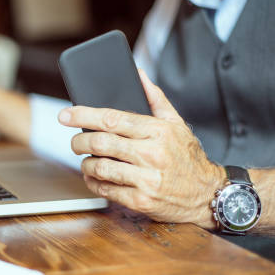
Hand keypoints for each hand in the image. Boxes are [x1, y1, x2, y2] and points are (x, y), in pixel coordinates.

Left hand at [58, 70, 223, 228]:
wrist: (208, 194)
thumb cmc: (189, 157)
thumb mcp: (177, 123)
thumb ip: (155, 98)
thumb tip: (138, 73)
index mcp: (158, 131)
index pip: (112, 118)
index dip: (83, 115)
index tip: (65, 115)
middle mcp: (152, 154)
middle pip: (101, 143)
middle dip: (79, 141)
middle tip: (74, 142)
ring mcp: (147, 179)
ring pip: (100, 168)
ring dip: (85, 164)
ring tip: (86, 161)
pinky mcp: (142, 201)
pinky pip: (107, 191)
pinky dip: (94, 184)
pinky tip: (94, 179)